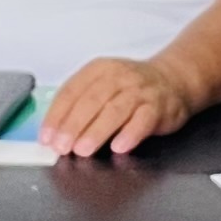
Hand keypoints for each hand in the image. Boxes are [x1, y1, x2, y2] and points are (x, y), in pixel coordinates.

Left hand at [43, 55, 192, 156]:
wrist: (174, 80)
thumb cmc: (131, 88)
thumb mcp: (103, 86)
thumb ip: (80, 105)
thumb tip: (54, 134)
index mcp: (98, 70)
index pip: (71, 91)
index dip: (56, 115)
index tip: (47, 137)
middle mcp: (118, 76)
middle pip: (91, 100)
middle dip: (73, 125)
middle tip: (61, 147)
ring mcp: (140, 91)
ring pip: (115, 110)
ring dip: (97, 131)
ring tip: (83, 150)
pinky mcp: (159, 106)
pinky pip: (143, 119)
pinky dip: (130, 133)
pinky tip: (119, 146)